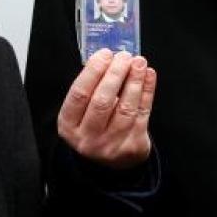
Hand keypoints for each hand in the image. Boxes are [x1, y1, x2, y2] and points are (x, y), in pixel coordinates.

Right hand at [57, 49, 156, 169]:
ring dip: (134, 81)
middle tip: (123, 56)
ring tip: (139, 62)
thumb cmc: (94, 126)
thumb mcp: (80, 113)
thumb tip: (109, 59)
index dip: (93, 72)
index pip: (79, 94)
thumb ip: (90, 89)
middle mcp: (87, 138)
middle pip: (102, 101)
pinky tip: (148, 76)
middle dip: (115, 74)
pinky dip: (147, 92)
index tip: (105, 54)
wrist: (111, 162)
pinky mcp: (133, 146)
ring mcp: (111, 145)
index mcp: (68, 125)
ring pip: (125, 107)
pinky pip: (142, 114)